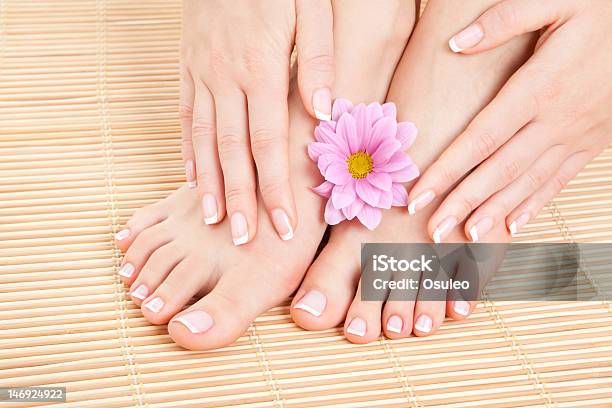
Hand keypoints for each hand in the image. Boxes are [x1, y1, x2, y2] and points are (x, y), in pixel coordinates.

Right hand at [180, 0, 333, 244]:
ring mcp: (201, 72)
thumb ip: (319, 60)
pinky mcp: (187, 65)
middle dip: (239, 199)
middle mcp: (226, 77)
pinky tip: (192, 176)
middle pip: (232, 150)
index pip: (268, 143)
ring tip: (214, 220)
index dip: (274, 188)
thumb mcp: (310, 8)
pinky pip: (185, 114)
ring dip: (209, 182)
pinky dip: (188, 148)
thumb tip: (324, 113)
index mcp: (262, 68)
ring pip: (203, 138)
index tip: (283, 225)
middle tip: (243, 240)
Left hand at [407, 0, 611, 241]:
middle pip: (499, 169)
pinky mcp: (593, 141)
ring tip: (465, 236)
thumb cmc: (602, 8)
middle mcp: (556, 119)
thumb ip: (504, 20)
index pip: (481, 138)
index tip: (419, 194)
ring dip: (494, 211)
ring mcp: (577, 134)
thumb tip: (456, 43)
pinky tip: (513, 225)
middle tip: (433, 230)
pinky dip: (534, 205)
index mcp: (539, 87)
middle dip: (462, 202)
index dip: (447, 169)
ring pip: (528, 182)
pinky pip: (559, 180)